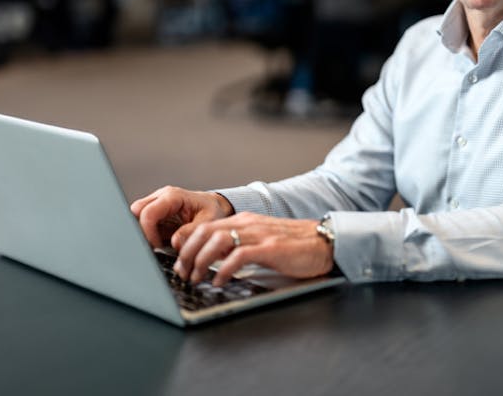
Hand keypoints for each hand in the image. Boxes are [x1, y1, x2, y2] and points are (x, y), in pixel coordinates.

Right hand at [130, 186, 232, 248]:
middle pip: (136, 212)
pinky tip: (161, 241)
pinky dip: (149, 234)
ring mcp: (157, 203)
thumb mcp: (208, 222)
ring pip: (136, 217)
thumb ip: (191, 232)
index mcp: (173, 196)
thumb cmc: (212, 210)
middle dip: (142, 231)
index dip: (148, 232)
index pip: (148, 213)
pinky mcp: (156, 212)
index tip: (157, 246)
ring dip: (145, 233)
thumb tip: (175, 242)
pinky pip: (143, 223)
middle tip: (156, 245)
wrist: (215, 206)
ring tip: (160, 243)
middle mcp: (161, 197)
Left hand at [173, 212, 334, 285]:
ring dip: (200, 261)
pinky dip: (223, 269)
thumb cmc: (294, 246)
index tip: (178, 259)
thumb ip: (241, 244)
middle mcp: (248, 224)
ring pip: (217, 241)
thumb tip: (215, 259)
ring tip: (195, 278)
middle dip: (187, 254)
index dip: (186, 242)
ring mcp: (259, 234)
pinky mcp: (270, 248)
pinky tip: (219, 281)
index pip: (205, 226)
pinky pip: (238, 256)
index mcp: (244, 220)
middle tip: (182, 273)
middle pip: (205, 232)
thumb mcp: (262, 240)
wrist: (324, 242)